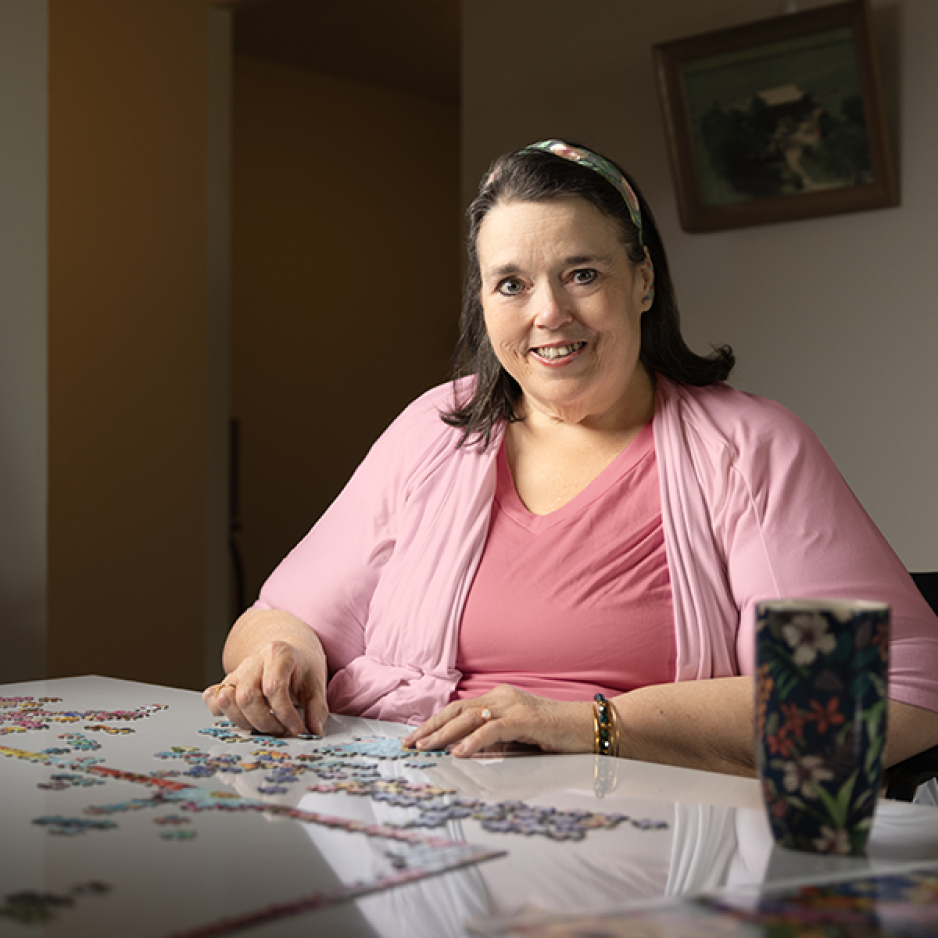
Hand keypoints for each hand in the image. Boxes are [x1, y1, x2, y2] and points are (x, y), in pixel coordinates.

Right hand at [202, 639, 327, 737]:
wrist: (288, 656)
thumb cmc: (301, 670)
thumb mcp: (316, 683)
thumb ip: (317, 707)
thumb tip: (314, 730)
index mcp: (278, 654)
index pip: (274, 687)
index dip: (284, 713)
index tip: (296, 728)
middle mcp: (254, 660)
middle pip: (248, 696)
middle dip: (265, 722)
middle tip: (281, 731)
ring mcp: (237, 671)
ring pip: (229, 700)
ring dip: (246, 722)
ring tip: (266, 727)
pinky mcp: (227, 683)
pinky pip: (213, 698)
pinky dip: (222, 712)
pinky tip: (243, 718)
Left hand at [402, 684, 592, 757]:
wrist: (589, 728)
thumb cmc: (555, 736)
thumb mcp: (517, 739)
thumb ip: (492, 741)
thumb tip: (463, 751)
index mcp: (498, 698)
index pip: (458, 710)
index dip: (433, 724)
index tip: (414, 739)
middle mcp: (501, 696)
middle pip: (456, 710)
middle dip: (429, 728)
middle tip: (408, 744)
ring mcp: (512, 705)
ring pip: (468, 718)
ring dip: (443, 735)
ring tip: (424, 749)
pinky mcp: (525, 719)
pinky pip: (493, 729)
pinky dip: (473, 741)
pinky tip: (458, 753)